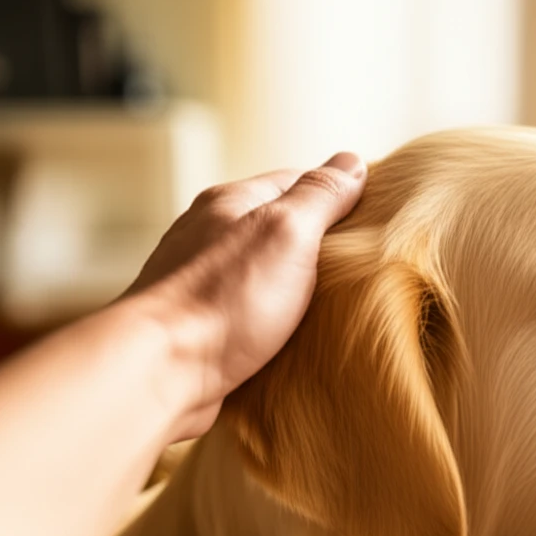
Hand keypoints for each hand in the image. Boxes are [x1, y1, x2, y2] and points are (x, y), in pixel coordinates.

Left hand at [125, 153, 366, 439]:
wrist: (160, 373)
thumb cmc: (224, 300)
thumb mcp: (286, 233)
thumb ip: (320, 197)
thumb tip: (351, 162)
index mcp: (232, 203)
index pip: (299, 181)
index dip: (339, 196)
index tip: (375, 218)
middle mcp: (211, 235)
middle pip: (281, 227)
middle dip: (321, 244)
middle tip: (364, 267)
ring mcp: (203, 281)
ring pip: (264, 271)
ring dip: (297, 286)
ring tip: (335, 305)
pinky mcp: (201, 326)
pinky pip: (250, 311)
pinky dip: (275, 319)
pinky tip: (293, 336)